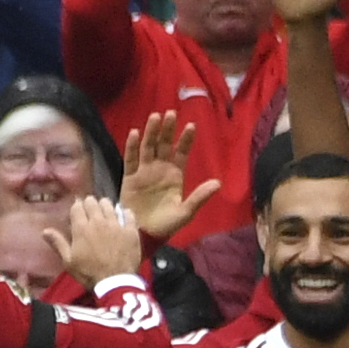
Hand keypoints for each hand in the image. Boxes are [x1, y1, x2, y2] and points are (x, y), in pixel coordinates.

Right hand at [49, 194, 145, 283]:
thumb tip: (44, 231)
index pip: (77, 206)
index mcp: (81, 228)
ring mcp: (116, 224)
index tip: (78, 210)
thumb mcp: (69, 262)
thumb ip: (58, 243)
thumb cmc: (89, 274)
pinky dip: (124, 212)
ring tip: (105, 212)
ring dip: (105, 206)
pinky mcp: (130, 230)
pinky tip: (123, 216)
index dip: (77, 206)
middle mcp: (98, 222)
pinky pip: (128, 214)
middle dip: (90, 203)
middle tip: (90, 210)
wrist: (115, 282)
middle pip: (93, 202)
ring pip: (109, 205)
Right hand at [118, 110, 219, 237]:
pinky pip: (130, 159)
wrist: (143, 234)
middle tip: (171, 113)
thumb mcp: (186, 212)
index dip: (186, 139)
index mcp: (175, 175)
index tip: (191, 125)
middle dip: (168, 129)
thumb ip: (199, 197)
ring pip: (148, 147)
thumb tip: (218, 183)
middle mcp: (160, 169)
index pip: (181, 152)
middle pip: (164, 144)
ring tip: (155, 117)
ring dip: (151, 132)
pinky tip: (135, 133)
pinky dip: (132, 146)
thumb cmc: (166, 225)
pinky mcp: (130, 177)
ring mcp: (144, 171)